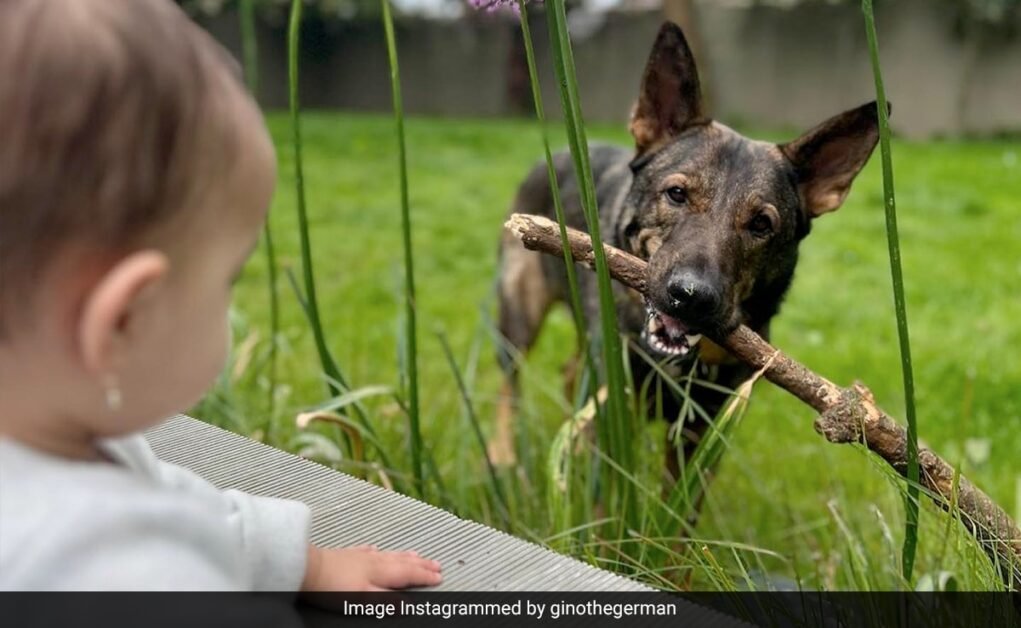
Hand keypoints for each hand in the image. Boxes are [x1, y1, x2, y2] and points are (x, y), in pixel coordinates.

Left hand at [301, 544, 441, 590]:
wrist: (306, 568)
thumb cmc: (332, 586)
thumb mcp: (362, 598)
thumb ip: (386, 601)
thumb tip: (407, 605)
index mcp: (381, 572)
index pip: (409, 574)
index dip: (425, 576)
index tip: (439, 577)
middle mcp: (375, 561)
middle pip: (403, 562)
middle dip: (421, 564)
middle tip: (436, 564)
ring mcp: (361, 557)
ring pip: (389, 555)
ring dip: (405, 556)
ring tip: (416, 554)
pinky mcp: (347, 555)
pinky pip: (367, 551)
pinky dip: (377, 551)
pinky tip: (377, 549)